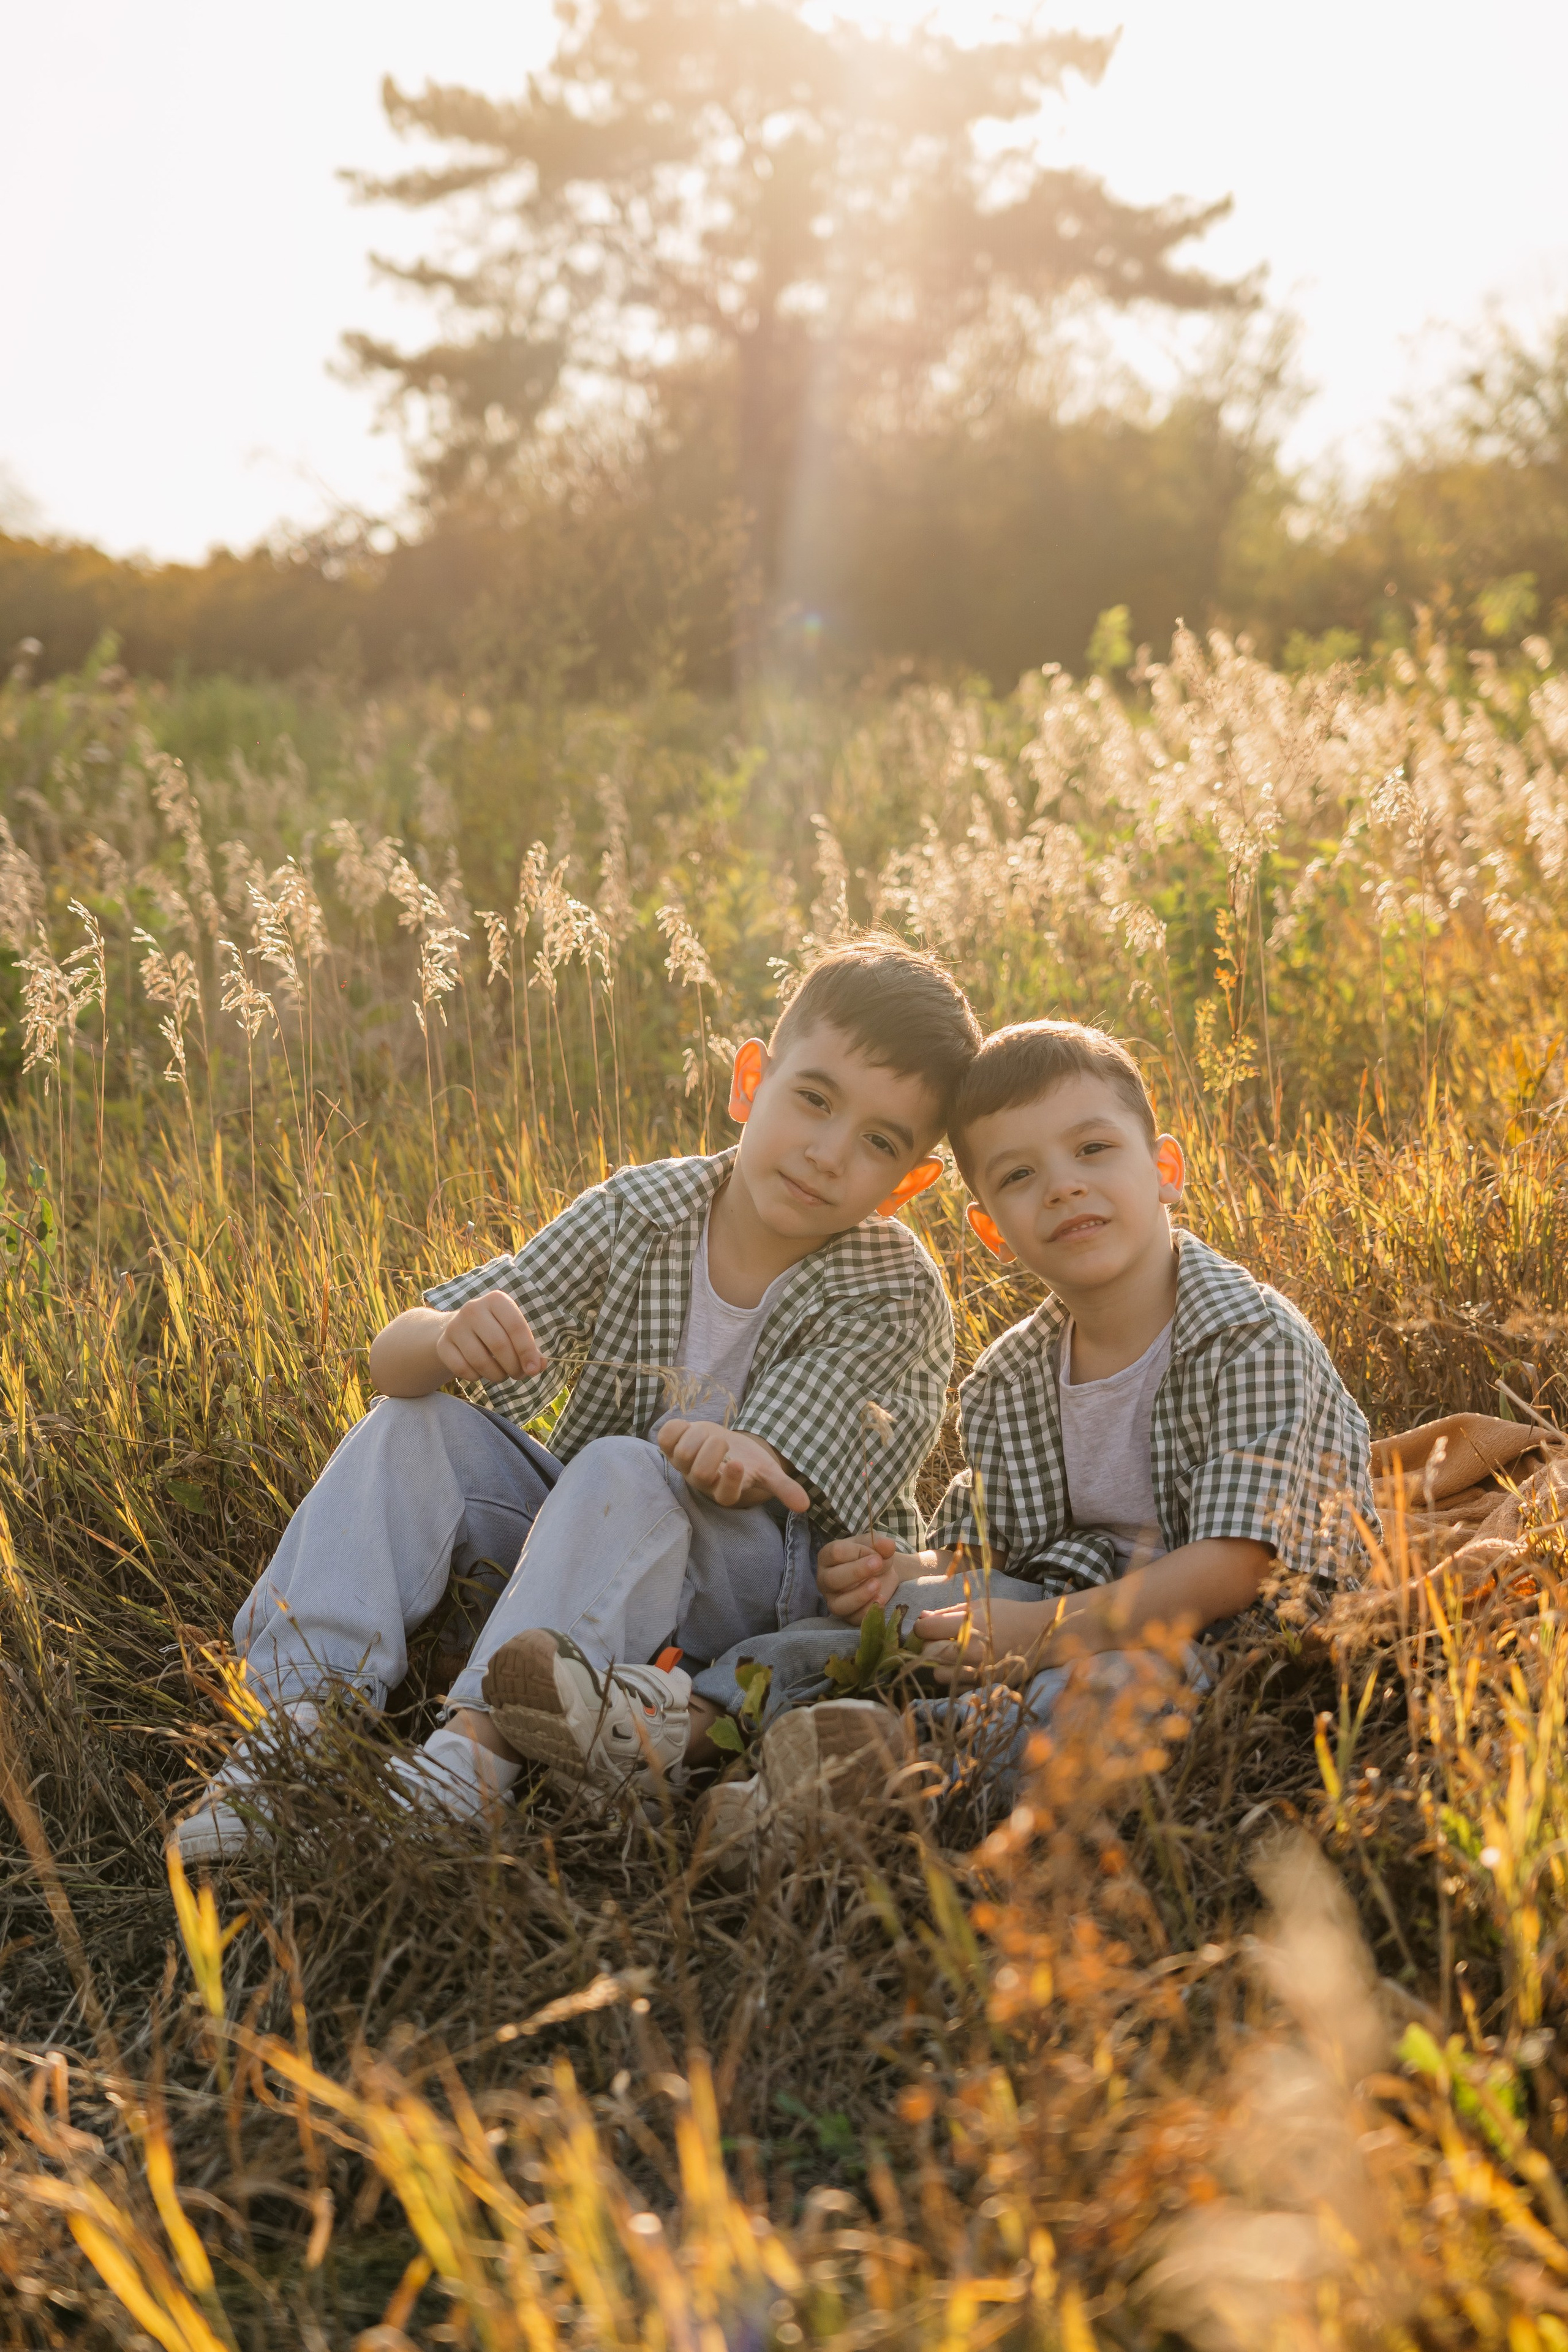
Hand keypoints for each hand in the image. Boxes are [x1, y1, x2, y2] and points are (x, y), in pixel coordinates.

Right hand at [434, 1290, 546, 1385]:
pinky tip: (480, 1372)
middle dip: (513, 1366)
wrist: (459, 1330)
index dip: (527, 1351)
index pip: (516, 1326)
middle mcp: (473, 1309)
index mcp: (496, 1300)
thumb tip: (539, 1365)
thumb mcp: (514, 1333)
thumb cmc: (496, 1331)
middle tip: (518, 1375)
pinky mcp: (443, 1344)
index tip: (533, 1369)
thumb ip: (531, 1349)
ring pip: (480, 1360)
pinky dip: (476, 1377)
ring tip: (502, 1374)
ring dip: (496, 1375)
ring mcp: (455, 1326)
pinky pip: (462, 1369)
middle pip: (499, 1345)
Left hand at [657, 1420, 810, 1512]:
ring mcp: (684, 1466)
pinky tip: (689, 1428)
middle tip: (723, 1442)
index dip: (731, 1480)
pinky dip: (677, 1427)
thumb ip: (784, 1488)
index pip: (725, 1494)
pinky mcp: (671, 1449)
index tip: (739, 1462)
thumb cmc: (748, 1462)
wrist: (726, 1449)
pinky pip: (665, 1437)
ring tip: (709, 1434)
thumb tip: (805, 1505)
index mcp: (726, 1491)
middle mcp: (702, 1482)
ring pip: (682, 1453)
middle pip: (701, 1472)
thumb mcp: (767, 1473)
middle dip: (714, 1450)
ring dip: (698, 1437)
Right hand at [816, 1534, 927, 1624]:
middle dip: (856, 1572)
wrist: (882, 1573)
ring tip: (877, 1584)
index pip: (835, 1553)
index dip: (857, 1552)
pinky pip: (853, 1619)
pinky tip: (881, 1600)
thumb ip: (881, 1544)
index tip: (876, 1553)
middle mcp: (825, 1579)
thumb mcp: (876, 1545)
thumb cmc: (872, 1555)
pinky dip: (868, 1611)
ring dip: (860, 1595)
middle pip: (832, 1579)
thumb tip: (887, 1545)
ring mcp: (833, 1600)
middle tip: (878, 1564)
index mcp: (827, 1556)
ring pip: (838, 1605)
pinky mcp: (846, 1616)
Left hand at [914, 1595, 1058, 1687]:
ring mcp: (976, 1671)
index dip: (922, 1627)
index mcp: (967, 1626)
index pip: (925, 1630)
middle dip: (928, 1645)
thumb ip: (947, 1613)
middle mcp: (969, 1650)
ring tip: (950, 1655)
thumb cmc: (1008, 1614)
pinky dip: (952, 1678)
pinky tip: (961, 1667)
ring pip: (937, 1674)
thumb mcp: (978, 1605)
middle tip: (937, 1640)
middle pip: (928, 1653)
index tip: (927, 1626)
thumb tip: (922, 1618)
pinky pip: (954, 1687)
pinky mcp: (983, 1685)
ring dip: (938, 1665)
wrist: (1039, 1634)